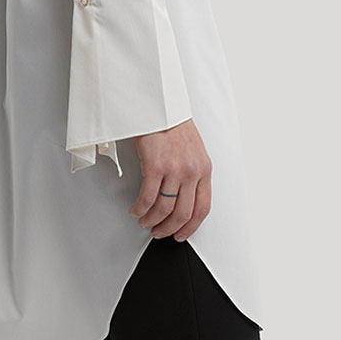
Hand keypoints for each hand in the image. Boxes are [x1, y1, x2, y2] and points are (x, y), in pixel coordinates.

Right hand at [128, 118, 211, 241]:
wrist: (159, 105)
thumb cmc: (173, 124)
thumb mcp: (193, 150)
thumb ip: (192, 172)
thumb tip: (183, 198)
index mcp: (204, 169)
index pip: (203, 208)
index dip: (191, 226)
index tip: (181, 234)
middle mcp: (191, 171)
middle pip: (183, 213)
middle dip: (169, 229)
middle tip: (159, 232)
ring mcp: (174, 169)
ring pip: (164, 209)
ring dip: (152, 221)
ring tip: (144, 221)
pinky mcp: (155, 165)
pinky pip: (147, 198)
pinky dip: (140, 209)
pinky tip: (136, 210)